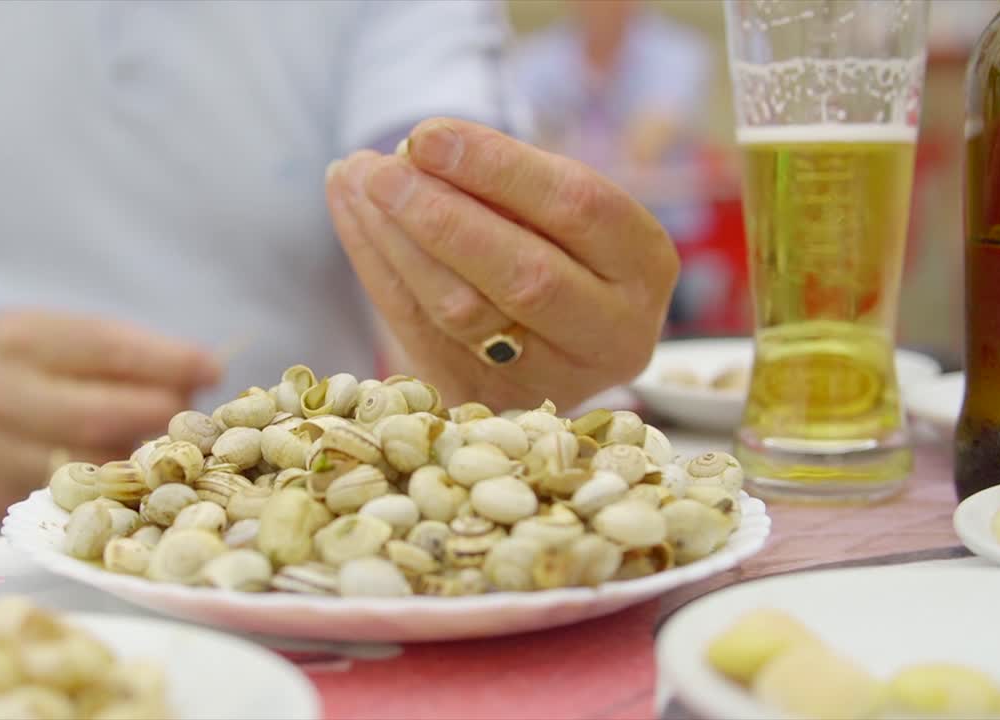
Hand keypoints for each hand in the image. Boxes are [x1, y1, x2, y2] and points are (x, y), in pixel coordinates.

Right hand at [0, 311, 219, 518]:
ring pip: (86, 468)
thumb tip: (201, 373)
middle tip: (200, 422)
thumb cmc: (9, 363)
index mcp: (19, 341)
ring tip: (170, 452)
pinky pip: (65, 500)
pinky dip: (107, 491)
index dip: (166, 361)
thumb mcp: (51, 333)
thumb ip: (118, 351)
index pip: (104, 349)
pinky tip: (130, 481)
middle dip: (160, 418)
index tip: (213, 368)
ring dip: (140, 462)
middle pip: (97, 416)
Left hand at [325, 118, 678, 410]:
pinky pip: (420, 334)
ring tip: (358, 181)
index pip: (577, 207)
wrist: (547, 343)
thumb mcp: (557, 210)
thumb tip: (416, 150)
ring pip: (464, 312)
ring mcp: (550, 382)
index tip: (427, 135)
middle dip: (442, 215)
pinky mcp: (488, 405)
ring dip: (397, 241)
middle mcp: (613, 334)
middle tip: (381, 169)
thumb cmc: (554, 249)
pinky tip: (354, 216)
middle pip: (524, 274)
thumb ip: (505, 181)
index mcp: (645, 266)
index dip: (497, 167)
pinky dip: (378, 270)